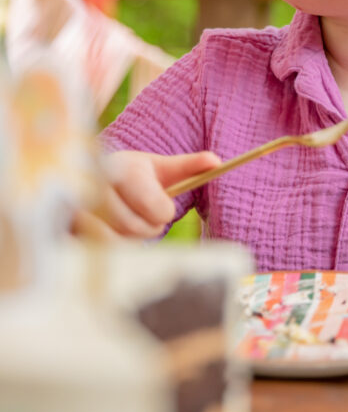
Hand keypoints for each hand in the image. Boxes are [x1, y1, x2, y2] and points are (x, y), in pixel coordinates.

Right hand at [72, 149, 220, 240]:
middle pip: (136, 228)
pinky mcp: (66, 228)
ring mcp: (76, 208)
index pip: (156, 206)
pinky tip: (110, 233)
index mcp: (124, 168)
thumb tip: (217, 161)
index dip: (163, 213)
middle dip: (148, 228)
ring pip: (116, 241)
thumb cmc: (131, 176)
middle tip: (146, 219)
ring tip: (127, 224)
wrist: (83, 177)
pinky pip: (96, 250)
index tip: (162, 208)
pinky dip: (110, 246)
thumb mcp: (158, 167)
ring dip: (128, 238)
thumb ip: (188, 165)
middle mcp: (96, 186)